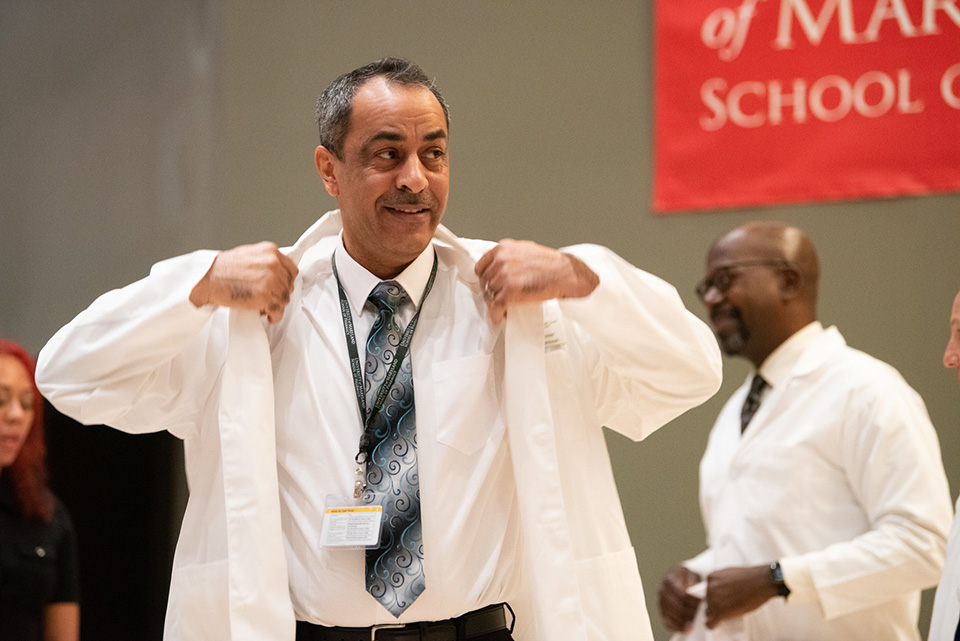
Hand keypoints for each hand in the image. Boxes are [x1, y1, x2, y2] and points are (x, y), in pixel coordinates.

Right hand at [189, 241, 298, 322]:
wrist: (208, 278)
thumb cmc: (222, 268)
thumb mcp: (249, 254)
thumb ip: (265, 261)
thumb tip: (276, 272)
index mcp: (270, 251)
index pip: (292, 269)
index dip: (286, 280)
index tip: (281, 286)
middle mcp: (273, 264)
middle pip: (289, 285)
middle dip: (280, 293)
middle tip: (269, 298)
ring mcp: (270, 280)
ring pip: (284, 298)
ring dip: (276, 304)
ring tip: (264, 305)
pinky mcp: (265, 296)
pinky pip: (278, 310)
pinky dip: (274, 315)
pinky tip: (268, 314)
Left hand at [474, 239, 598, 325]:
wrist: (564, 273)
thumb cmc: (550, 263)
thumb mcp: (525, 250)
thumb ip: (510, 256)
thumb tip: (501, 267)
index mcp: (503, 248)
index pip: (481, 265)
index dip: (484, 277)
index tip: (487, 283)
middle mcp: (502, 260)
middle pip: (485, 281)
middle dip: (491, 291)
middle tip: (498, 297)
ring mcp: (505, 276)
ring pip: (490, 294)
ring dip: (496, 303)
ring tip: (504, 306)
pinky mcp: (510, 291)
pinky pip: (496, 306)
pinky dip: (496, 314)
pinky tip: (499, 317)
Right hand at [658, 566, 701, 631]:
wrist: (682, 580)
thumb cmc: (689, 578)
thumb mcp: (691, 574)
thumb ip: (691, 580)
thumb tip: (690, 588)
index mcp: (669, 581)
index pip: (681, 595)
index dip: (693, 600)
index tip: (703, 602)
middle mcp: (662, 592)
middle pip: (677, 607)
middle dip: (691, 611)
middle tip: (703, 613)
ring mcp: (661, 603)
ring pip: (673, 616)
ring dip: (686, 620)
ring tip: (698, 620)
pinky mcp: (663, 612)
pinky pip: (668, 623)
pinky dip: (678, 627)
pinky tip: (688, 628)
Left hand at [704, 565, 777, 628]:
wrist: (762, 581)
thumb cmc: (750, 578)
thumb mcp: (730, 573)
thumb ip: (721, 581)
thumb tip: (720, 591)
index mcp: (711, 577)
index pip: (708, 592)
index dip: (718, 597)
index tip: (727, 598)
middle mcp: (709, 588)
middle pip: (709, 602)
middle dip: (719, 605)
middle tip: (732, 605)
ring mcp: (714, 600)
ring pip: (710, 612)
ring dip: (719, 614)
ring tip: (733, 611)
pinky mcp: (720, 612)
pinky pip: (710, 623)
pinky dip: (712, 625)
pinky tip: (717, 624)